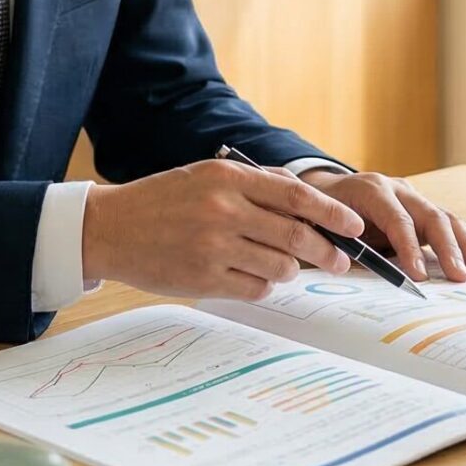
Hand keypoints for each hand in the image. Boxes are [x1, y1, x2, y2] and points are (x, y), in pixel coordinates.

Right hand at [82, 160, 365, 299]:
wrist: (110, 228)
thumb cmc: (163, 200)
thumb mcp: (207, 176)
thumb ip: (255, 184)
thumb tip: (307, 200)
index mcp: (227, 179)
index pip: (296, 196)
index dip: (333, 213)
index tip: (355, 225)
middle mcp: (223, 210)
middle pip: (296, 236)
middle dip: (327, 252)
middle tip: (341, 261)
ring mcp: (213, 247)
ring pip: (280, 267)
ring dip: (292, 271)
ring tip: (285, 267)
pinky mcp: (203, 279)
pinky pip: (255, 289)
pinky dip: (265, 286)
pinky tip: (256, 278)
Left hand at [298, 168, 465, 282]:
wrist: (323, 191)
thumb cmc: (321, 214)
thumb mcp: (324, 228)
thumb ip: (346, 248)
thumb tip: (367, 275)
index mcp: (370, 191)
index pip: (397, 219)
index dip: (409, 247)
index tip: (419, 276)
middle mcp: (397, 189)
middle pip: (431, 215)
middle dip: (449, 248)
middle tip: (460, 276)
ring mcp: (412, 196)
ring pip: (446, 218)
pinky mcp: (421, 208)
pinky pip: (448, 223)